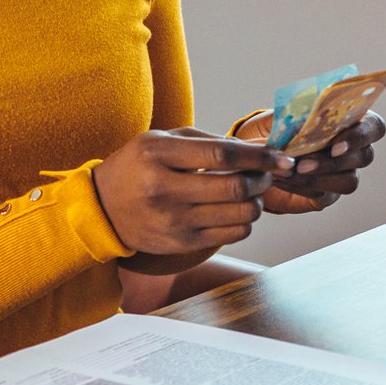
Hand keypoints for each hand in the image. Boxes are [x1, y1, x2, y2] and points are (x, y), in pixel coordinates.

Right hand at [92, 129, 293, 256]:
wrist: (102, 209)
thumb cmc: (137, 166)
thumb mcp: (160, 141)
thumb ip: (206, 141)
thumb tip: (255, 151)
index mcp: (159, 156)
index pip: (223, 155)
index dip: (259, 157)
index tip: (282, 158)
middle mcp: (164, 190)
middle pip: (235, 188)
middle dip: (262, 180)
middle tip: (267, 174)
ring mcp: (173, 221)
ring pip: (239, 215)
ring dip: (257, 202)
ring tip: (252, 192)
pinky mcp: (181, 244)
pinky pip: (232, 235)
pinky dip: (245, 221)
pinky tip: (237, 210)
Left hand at [235, 111, 385, 214]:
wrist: (259, 155)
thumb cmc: (275, 128)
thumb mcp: (280, 116)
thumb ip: (293, 115)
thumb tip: (298, 120)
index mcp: (350, 121)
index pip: (374, 126)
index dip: (360, 137)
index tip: (334, 146)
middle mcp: (355, 148)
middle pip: (365, 156)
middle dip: (333, 162)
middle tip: (303, 164)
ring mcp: (345, 173)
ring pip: (349, 181)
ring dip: (319, 178)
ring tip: (290, 172)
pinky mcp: (329, 194)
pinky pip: (324, 196)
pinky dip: (300, 188)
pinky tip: (281, 180)